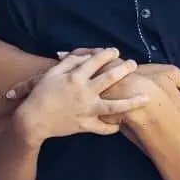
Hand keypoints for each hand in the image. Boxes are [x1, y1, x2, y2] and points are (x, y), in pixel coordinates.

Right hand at [17, 48, 149, 142]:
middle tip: (133, 64)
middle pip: (109, 79)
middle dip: (124, 69)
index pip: (96, 61)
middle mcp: (84, 93)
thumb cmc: (41, 94)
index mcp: (75, 78)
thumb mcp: (52, 73)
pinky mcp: (85, 126)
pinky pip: (103, 128)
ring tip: (146, 97)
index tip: (115, 51)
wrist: (33, 120)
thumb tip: (87, 56)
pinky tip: (122, 123)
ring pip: (114, 107)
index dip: (107, 54)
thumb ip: (70, 63)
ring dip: (131, 102)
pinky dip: (113, 127)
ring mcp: (86, 110)